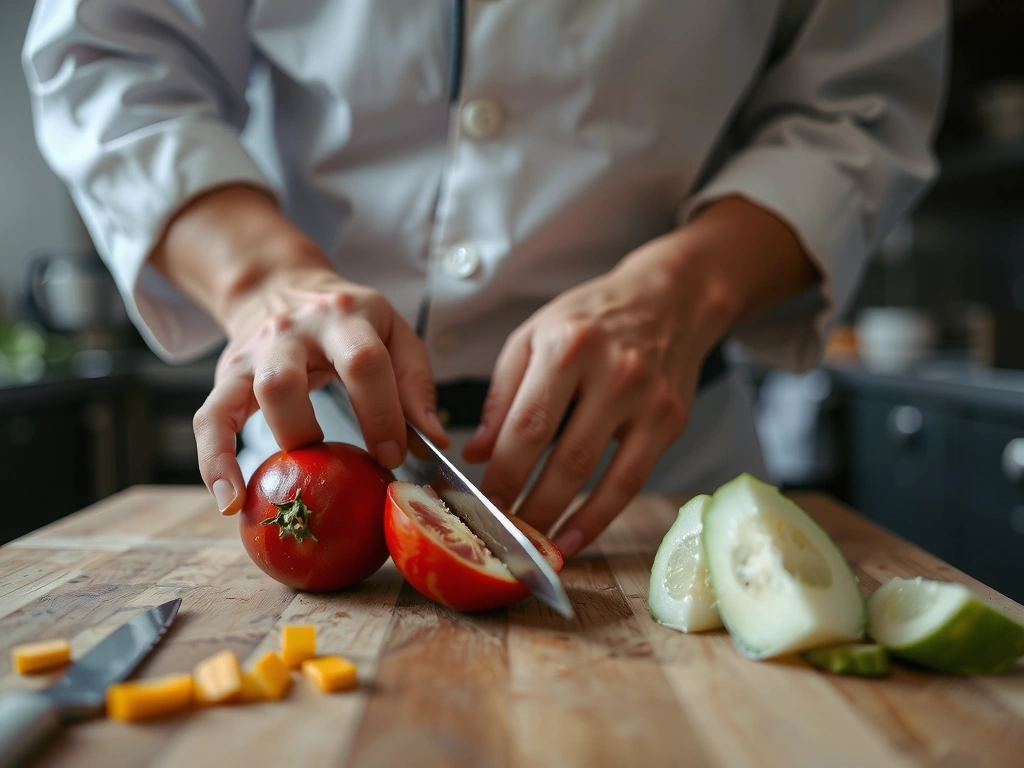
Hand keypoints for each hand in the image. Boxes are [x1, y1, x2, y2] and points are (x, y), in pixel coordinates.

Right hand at [149, 186, 447, 514]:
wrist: (279, 286)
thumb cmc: (349, 321)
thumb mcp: (394, 332)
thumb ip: (416, 383)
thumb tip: (434, 440)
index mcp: (344, 318)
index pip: (362, 364)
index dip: (380, 414)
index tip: (393, 456)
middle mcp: (291, 332)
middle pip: (286, 381)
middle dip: (314, 431)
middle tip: (346, 466)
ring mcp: (255, 354)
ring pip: (252, 398)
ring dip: (281, 443)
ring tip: (299, 482)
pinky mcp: (226, 378)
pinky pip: (209, 421)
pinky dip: (214, 464)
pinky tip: (230, 501)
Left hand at [462, 196, 818, 557]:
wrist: (668, 299)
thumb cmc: (590, 318)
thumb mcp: (534, 336)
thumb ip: (502, 395)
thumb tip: (477, 454)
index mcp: (567, 346)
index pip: (528, 425)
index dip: (503, 474)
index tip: (479, 504)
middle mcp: (612, 372)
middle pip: (565, 457)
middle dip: (528, 505)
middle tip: (500, 536)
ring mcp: (647, 399)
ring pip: (600, 476)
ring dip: (561, 519)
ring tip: (531, 546)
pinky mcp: (670, 420)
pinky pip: (632, 481)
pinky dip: (601, 517)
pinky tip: (573, 538)